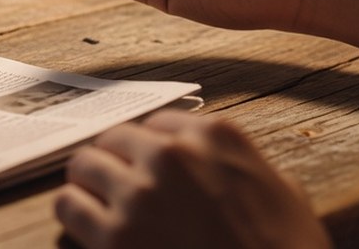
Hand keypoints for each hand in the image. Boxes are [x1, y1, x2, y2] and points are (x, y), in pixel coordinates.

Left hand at [56, 109, 331, 248]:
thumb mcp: (289, 197)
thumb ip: (257, 170)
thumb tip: (250, 173)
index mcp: (215, 137)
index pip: (158, 122)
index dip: (150, 148)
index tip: (146, 165)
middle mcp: (172, 155)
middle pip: (115, 138)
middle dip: (114, 162)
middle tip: (116, 186)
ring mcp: (140, 194)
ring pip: (84, 165)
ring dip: (88, 185)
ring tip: (96, 204)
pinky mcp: (113, 237)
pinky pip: (68, 205)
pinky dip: (73, 214)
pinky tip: (86, 228)